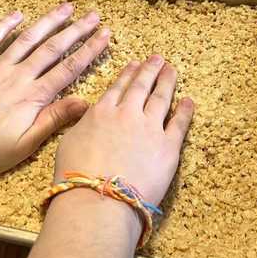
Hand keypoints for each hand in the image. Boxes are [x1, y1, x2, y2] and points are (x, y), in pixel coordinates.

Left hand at [0, 3, 109, 180]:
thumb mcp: (24, 145)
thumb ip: (53, 120)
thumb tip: (85, 102)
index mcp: (33, 97)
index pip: (68, 68)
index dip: (89, 50)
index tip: (105, 35)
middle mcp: (18, 76)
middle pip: (53, 48)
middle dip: (76, 30)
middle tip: (94, 15)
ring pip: (28, 38)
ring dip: (49, 21)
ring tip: (66, 7)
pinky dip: (6, 25)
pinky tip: (17, 14)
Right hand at [53, 56, 193, 206]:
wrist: (99, 198)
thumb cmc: (76, 177)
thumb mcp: (68, 142)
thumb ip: (82, 125)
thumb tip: (89, 118)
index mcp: (101, 112)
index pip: (118, 87)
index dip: (128, 74)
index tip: (135, 63)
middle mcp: (127, 114)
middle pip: (141, 87)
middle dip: (150, 70)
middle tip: (157, 59)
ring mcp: (150, 128)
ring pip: (161, 98)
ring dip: (167, 82)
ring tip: (171, 70)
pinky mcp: (168, 147)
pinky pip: (179, 123)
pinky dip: (185, 110)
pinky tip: (188, 101)